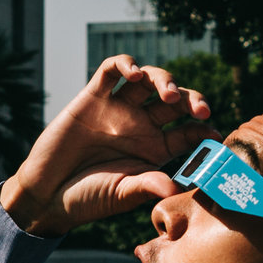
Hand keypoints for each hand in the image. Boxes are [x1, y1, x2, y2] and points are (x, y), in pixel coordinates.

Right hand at [0, 56, 215, 236]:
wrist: (47, 194)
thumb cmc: (88, 198)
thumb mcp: (122, 194)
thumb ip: (148, 185)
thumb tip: (177, 186)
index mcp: (155, 149)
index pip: (189, 132)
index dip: (204, 130)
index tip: (215, 135)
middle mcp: (141, 125)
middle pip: (175, 102)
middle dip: (192, 101)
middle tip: (201, 110)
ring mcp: (118, 108)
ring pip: (150, 81)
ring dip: (165, 80)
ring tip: (168, 93)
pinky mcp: (93, 97)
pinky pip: (112, 71)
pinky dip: (125, 65)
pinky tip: (133, 73)